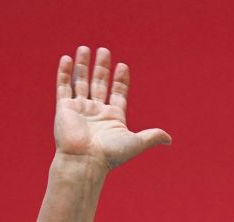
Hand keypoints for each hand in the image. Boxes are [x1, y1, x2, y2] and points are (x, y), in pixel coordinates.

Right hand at [54, 46, 170, 169]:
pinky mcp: (64, 108)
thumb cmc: (111, 154)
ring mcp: (80, 108)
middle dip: (102, 67)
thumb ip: (152, 137)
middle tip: (104, 50)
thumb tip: (169, 139)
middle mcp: (96, 111)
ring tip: (85, 48)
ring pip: (81, 81)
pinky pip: (64, 86)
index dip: (121, 80)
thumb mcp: (136, 142)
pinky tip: (67, 58)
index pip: (118, 93)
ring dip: (83, 65)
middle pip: (100, 83)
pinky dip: (65, 73)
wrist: (85, 161)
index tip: (123, 66)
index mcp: (114, 117)